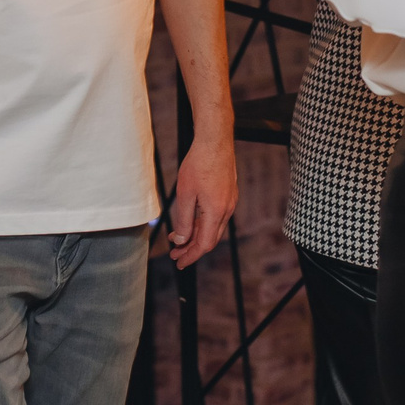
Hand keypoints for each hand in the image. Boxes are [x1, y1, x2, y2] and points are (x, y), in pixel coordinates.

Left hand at [166, 132, 237, 267]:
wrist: (215, 141)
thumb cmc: (199, 164)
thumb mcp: (185, 195)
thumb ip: (184, 220)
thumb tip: (182, 241)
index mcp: (216, 212)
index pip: (204, 244)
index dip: (191, 256)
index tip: (179, 263)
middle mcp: (226, 209)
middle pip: (210, 239)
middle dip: (192, 249)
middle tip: (175, 254)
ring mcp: (229, 201)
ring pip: (213, 228)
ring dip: (196, 235)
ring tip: (178, 239)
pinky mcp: (228, 194)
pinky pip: (216, 216)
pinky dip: (202, 224)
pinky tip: (190, 221)